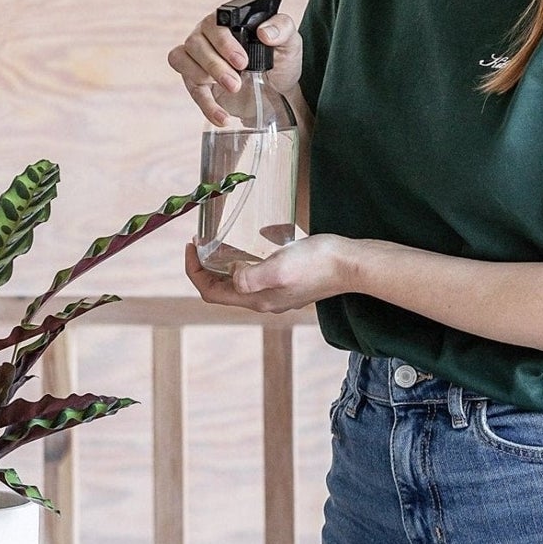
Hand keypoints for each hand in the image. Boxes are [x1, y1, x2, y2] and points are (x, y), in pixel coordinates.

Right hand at [168, 8, 302, 125]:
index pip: (214, 23)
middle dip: (214, 64)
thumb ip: (282, 28)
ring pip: (182, 60)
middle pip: (195, 43)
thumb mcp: (290, 42)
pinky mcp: (195, 80)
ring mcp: (197, 57)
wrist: (279, 89)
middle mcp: (206, 35)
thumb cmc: (280, 59)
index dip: (224, 43)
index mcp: (227, 21)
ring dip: (204, 77)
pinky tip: (222, 117)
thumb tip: (265, 32)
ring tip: (233, 89)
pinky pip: (189, 87)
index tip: (242, 61)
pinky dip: (205, 104)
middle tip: (236, 82)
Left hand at [184, 236, 355, 312]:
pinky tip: (248, 246)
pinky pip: (255, 276)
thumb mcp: (278, 268)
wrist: (351, 264)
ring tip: (217, 243)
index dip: (194, 272)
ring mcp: (277, 294)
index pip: (211, 293)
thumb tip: (231, 275)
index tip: (191, 246)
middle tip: (200, 242)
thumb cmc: (316, 263)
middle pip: (222, 290)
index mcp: (257, 300)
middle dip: (205, 268)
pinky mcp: (288, 283)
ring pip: (238, 284)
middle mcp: (264, 302)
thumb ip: (250, 277)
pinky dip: (242, 263)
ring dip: (222, 266)